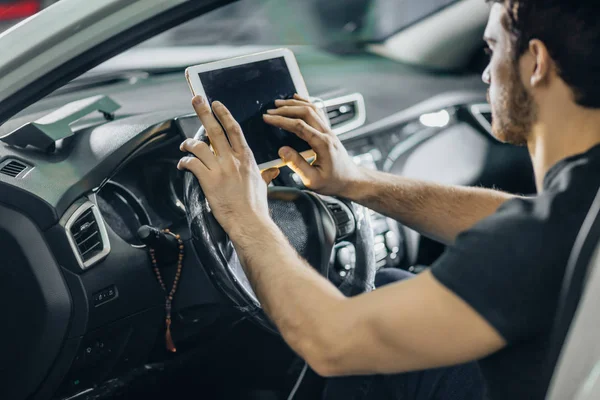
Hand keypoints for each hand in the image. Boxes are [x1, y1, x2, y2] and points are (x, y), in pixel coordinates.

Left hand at [178, 96, 279, 235]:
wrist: (250, 221)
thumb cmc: (257, 206)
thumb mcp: (264, 185)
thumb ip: (265, 174)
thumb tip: (272, 171)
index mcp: (246, 158)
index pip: (234, 129)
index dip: (224, 114)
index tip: (216, 104)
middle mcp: (233, 159)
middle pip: (216, 130)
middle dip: (204, 112)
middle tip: (196, 99)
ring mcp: (220, 169)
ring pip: (200, 146)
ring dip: (188, 143)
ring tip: (184, 145)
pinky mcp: (209, 181)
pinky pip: (192, 164)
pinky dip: (185, 162)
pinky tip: (182, 164)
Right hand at [263, 94, 364, 196]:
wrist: (351, 181)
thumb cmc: (334, 182)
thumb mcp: (313, 180)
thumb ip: (297, 165)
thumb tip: (282, 150)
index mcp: (323, 144)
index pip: (299, 126)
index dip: (281, 120)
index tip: (267, 118)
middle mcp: (327, 134)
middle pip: (306, 112)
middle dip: (286, 109)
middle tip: (270, 111)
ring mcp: (329, 131)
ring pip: (312, 109)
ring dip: (295, 104)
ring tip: (279, 103)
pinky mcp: (328, 132)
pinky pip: (317, 112)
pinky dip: (305, 103)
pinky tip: (297, 100)